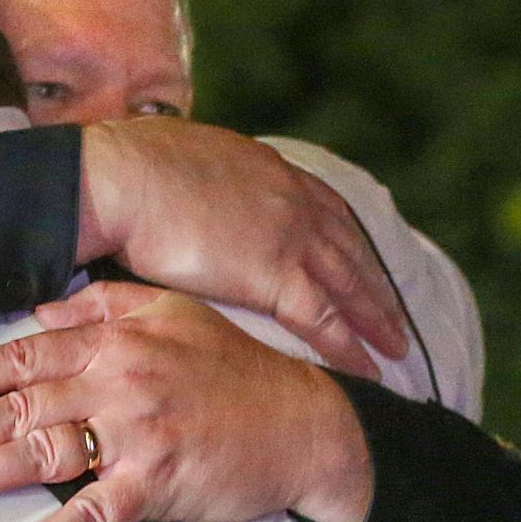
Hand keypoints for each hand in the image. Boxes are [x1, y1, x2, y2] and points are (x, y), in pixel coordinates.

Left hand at [0, 282, 372, 521]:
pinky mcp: (156, 484)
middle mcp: (116, 383)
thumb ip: (106, 302)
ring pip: (42, 454)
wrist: (301, 421)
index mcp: (114, 341)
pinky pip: (93, 514)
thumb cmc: (234, 365)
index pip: (25, 355)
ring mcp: (134, 435)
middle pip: (21, 405)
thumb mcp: (172, 310)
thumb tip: (45, 308)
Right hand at [76, 118, 407, 377]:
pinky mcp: (273, 275)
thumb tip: (180, 178)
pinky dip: (349, 347)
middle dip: (373, 279)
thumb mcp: (181, 153)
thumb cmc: (132, 164)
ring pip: (347, 284)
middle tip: (393, 308)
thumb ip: (199, 172)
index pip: (322, 205)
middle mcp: (290, 199)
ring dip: (376, 317)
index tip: (360, 255)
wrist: (124, 179)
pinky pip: (323, 319)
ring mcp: (288, 236)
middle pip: (347, 246)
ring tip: (396, 345)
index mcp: (268, 168)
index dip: (344, 235)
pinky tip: (370, 369)